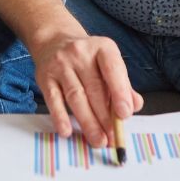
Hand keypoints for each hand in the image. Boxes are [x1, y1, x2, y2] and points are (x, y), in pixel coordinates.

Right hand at [29, 34, 143, 147]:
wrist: (54, 40)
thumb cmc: (88, 58)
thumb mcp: (108, 63)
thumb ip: (123, 84)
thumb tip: (134, 106)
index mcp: (102, 47)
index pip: (112, 69)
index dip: (119, 92)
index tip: (125, 115)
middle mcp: (80, 53)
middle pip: (94, 88)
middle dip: (105, 116)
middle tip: (113, 137)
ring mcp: (60, 64)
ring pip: (76, 96)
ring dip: (88, 122)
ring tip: (98, 140)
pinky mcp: (45, 77)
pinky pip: (53, 100)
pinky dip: (60, 117)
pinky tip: (67, 132)